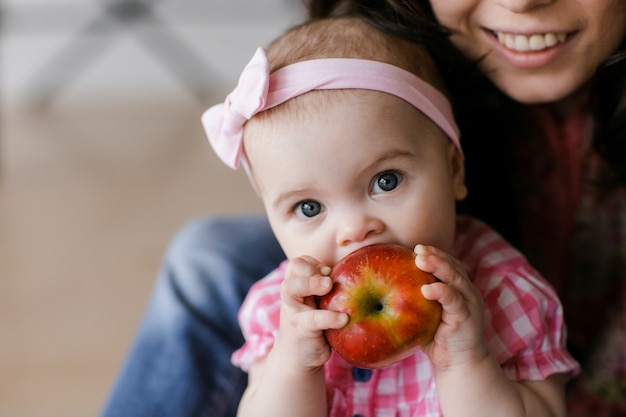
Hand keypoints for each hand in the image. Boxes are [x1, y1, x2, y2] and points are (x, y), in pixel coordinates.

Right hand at [274, 256, 348, 369]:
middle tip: (328, 279)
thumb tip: (362, 275)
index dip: (313, 262)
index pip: (300, 262)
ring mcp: (294, 311)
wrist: (298, 358)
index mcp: (298, 286)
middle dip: (310, 268)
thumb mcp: (320, 305)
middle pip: (293, 267)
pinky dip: (329, 317)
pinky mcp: (301, 329)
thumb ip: (330, 291)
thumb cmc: (316, 326)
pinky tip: (343, 319)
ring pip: (290, 288)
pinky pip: (313, 319)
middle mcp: (293, 295)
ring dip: (310, 283)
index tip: (329, 270)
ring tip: (329, 285)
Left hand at [414, 245, 487, 369]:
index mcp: (459, 288)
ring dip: (438, 266)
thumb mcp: (426, 314)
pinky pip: (454, 301)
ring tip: (421, 260)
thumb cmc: (438, 338)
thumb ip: (416, 299)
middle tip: (417, 249)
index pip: (450, 264)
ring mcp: (469, 303)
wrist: (459, 365)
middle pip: (453, 266)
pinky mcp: (466, 317)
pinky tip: (427, 289)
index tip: (417, 247)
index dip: (435, 253)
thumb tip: (384, 287)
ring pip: (455, 278)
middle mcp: (467, 292)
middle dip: (435, 255)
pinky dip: (441, 292)